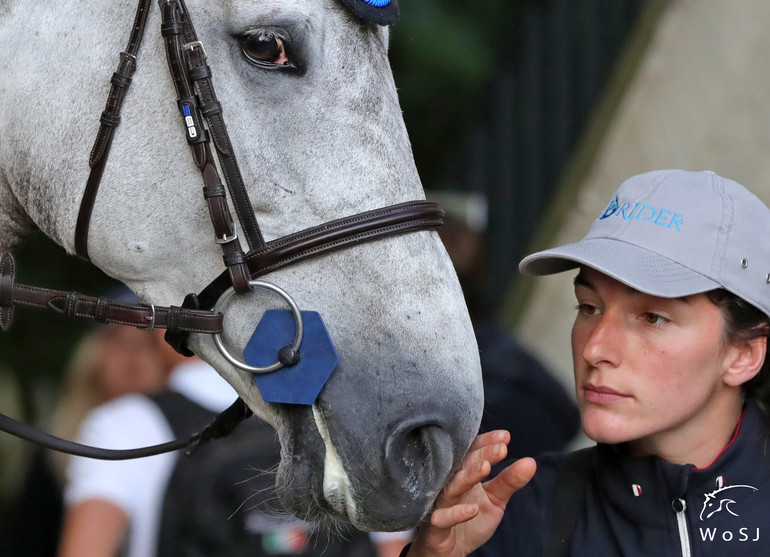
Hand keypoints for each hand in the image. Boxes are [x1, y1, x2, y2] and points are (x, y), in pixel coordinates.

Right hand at [407, 430, 535, 556]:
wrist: (451, 550)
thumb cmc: (470, 519)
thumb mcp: (495, 499)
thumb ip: (510, 481)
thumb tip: (531, 462)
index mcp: (464, 473)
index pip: (473, 452)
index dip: (487, 443)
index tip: (504, 437)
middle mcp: (450, 484)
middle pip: (463, 465)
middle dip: (481, 455)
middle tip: (500, 449)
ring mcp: (441, 504)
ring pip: (452, 487)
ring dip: (468, 477)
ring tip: (486, 467)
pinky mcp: (437, 525)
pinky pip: (443, 518)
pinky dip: (456, 513)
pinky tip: (473, 509)